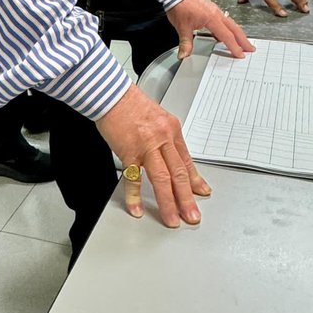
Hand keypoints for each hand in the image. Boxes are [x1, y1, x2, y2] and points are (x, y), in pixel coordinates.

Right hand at [96, 84, 210, 225]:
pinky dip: (135, 195)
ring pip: (162, 179)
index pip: (187, 161)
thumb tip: (170, 160)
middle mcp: (163, 138)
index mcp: (172, 130)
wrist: (111, 93)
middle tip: (192, 216)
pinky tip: (137, 208)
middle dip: (187, 198)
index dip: (195, 180)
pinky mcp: (129, 150)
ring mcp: (146, 145)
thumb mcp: (157, 118)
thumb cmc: (131, 104)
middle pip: (179, 173)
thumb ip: (164, 139)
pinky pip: (133, 177)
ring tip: (172, 219)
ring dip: (168, 202)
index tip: (201, 193)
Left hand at [165, 0, 254, 60]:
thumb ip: (185, 43)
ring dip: (239, 34)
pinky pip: (226, 21)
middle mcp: (217, 14)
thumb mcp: (181, 27)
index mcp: (212, 18)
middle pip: (235, 29)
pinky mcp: (212, 9)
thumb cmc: (180, 5)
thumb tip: (184, 55)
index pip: (227, 36)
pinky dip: (230, 29)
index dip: (234, 47)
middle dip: (244, 40)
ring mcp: (216, 11)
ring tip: (243, 43)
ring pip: (232, 24)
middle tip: (251, 49)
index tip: (240, 54)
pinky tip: (227, 34)